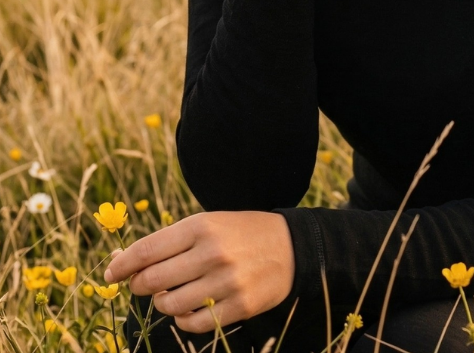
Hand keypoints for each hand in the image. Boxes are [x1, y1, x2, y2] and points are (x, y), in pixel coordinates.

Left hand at [104, 211, 294, 332]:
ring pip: (170, 304)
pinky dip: (182, 320)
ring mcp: (226, 281)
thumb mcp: (207, 224)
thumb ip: (169, 241)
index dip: (122, 265)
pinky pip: (193, 323)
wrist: (290, 246)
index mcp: (201, 226)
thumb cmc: (239, 232)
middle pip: (153, 279)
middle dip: (139, 285)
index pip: (147, 249)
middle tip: (141, 285)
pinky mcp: (239, 306)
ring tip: (167, 296)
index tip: (109, 273)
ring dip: (161, 303)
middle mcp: (212, 252)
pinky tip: (185, 310)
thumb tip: (123, 262)